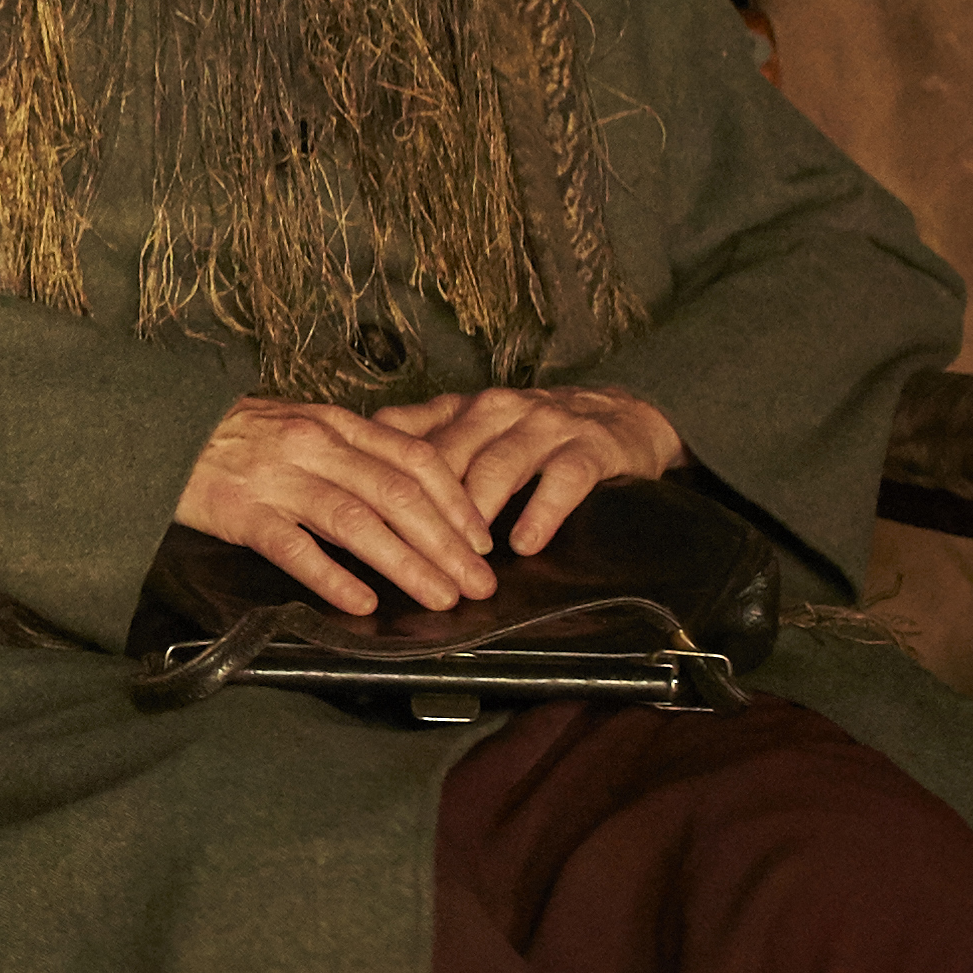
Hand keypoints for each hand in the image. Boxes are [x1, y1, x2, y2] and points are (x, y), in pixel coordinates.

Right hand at [172, 397, 497, 617]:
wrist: (156, 430)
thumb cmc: (235, 436)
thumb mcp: (300, 424)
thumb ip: (352, 449)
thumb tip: (413, 489)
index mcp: (334, 423)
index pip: (414, 458)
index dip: (456, 501)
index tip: (482, 541)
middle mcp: (313, 446)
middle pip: (397, 495)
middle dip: (447, 544)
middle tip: (479, 584)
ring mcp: (277, 478)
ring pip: (357, 522)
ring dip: (407, 564)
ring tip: (440, 597)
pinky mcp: (241, 511)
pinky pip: (295, 548)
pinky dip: (333, 577)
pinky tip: (363, 602)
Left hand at [369, 383, 683, 557]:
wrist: (622, 417)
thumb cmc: (530, 436)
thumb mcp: (469, 433)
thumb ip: (416, 450)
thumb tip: (352, 483)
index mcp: (458, 410)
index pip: (403, 441)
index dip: (374, 482)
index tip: (350, 521)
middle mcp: (494, 410)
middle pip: (444, 461)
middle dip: (421, 513)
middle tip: (404, 562)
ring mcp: (542, 426)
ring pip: (496, 468)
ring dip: (475, 517)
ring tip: (460, 561)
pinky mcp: (589, 446)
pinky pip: (561, 480)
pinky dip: (540, 513)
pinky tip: (524, 545)